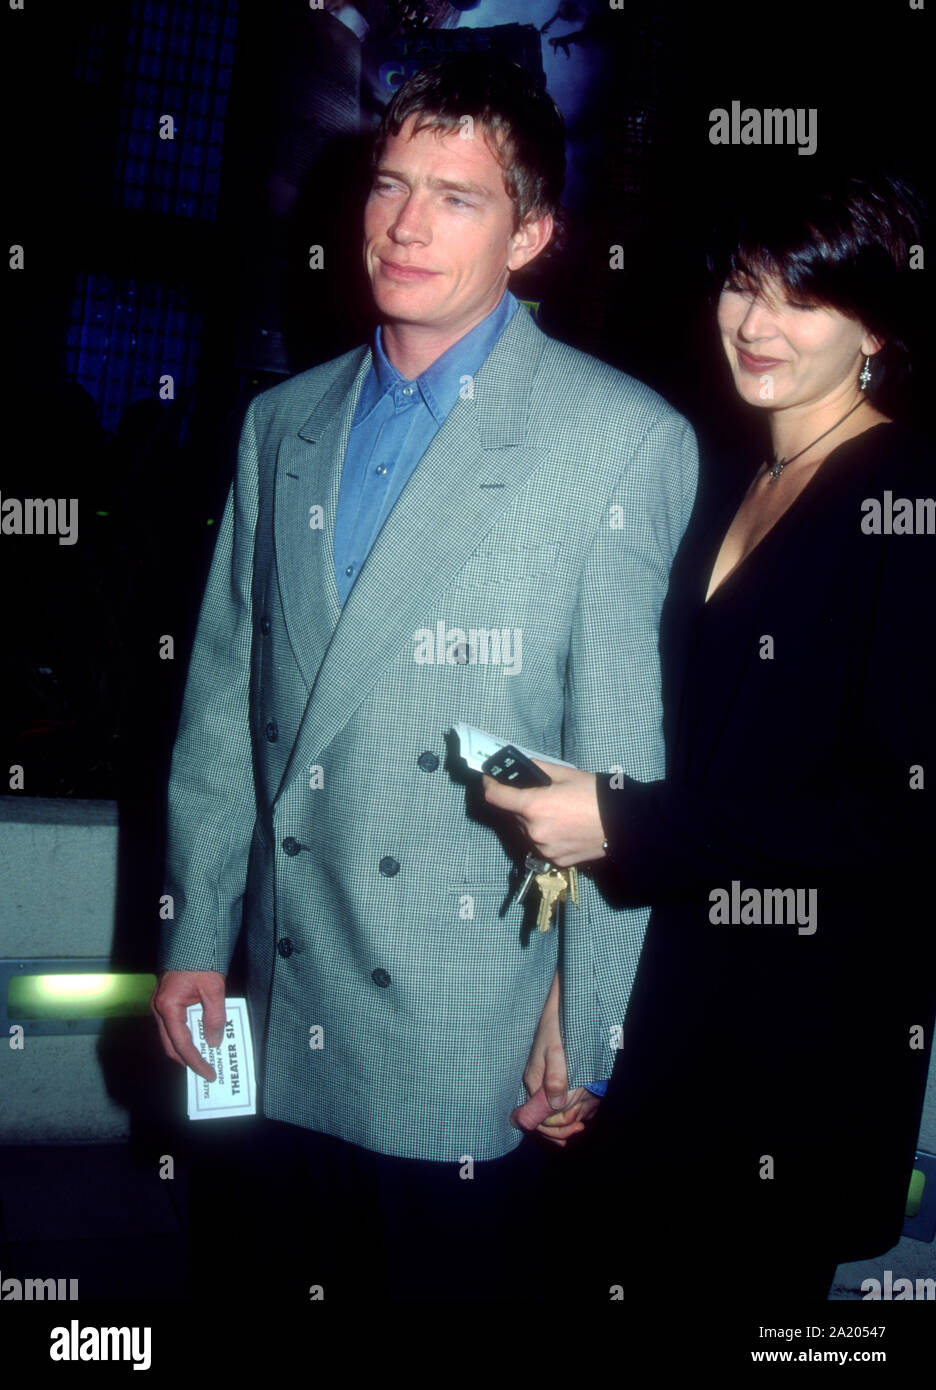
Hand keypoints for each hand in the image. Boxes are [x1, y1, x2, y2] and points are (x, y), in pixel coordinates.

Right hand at [151, 969, 226, 1081]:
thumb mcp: (213, 989)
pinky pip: (173, 1025)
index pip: (181, 1044)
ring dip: (187, 1048)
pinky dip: (186, 1035)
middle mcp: (158, 1008)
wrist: (191, 938)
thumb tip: (213, 1042)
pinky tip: (201, 1038)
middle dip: (188, 1060)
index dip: (196, 1061)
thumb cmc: (200, 959)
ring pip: (170, 1036)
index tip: (209, 1073)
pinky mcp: (165, 1001)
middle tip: (206, 1070)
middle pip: (171, 1045)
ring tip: (206, 1057)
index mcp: (168, 1006)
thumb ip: (214, 1017)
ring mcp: (159, 1004)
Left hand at [481, 760, 607, 866]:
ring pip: (525, 830)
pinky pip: (539, 844)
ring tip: (555, 811)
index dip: (489, 784)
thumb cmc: (596, 795)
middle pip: (512, 814)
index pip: (494, 796)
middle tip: (538, 793)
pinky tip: (562, 826)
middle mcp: (534, 831)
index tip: (490, 778)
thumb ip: (537, 769)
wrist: (624, 825)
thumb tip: (518, 764)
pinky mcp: (554, 860)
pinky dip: (544, 834)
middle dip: (519, 803)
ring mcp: (543, 849)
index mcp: (534, 806)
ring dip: (531, 820)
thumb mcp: (565, 774)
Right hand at [511, 970, 601, 1146]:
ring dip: (566, 1121)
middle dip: (562, 1127)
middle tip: (581, 1127)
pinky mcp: (551, 1076)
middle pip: (544, 1120)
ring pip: (551, 1113)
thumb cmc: (556, 1026)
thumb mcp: (557, 1051)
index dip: (556, 1128)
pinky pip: (556, 1101)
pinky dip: (568, 1110)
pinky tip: (581, 1109)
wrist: (558, 1005)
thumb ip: (556, 1078)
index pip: (537, 1119)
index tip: (576, 1126)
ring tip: (583, 1121)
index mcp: (533, 1082)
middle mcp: (535, 1085)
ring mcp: (543, 1081)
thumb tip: (555, 1106)